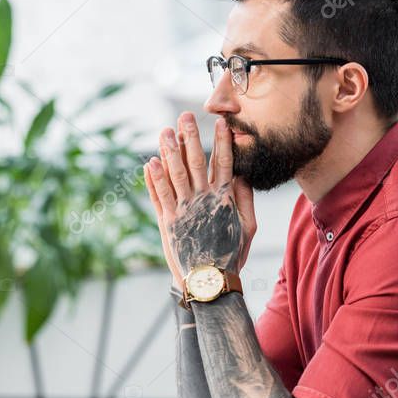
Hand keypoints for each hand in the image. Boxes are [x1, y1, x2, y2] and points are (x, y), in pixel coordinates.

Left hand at [145, 112, 255, 280]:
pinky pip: (160, 195)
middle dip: (190, 136)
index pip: (223, 163)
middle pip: (195, 162)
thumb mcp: (247, 227)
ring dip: (169, 151)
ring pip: (175, 174)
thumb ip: (244, 199)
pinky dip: (154, 179)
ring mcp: (184, 210)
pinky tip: (149, 162)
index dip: (221, 142)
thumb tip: (241, 174)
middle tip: (184, 116)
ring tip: (164, 132)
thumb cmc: (231, 254)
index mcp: (224, 199)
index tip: (220, 122)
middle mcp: (203, 200)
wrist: (209, 281)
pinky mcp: (168, 221)